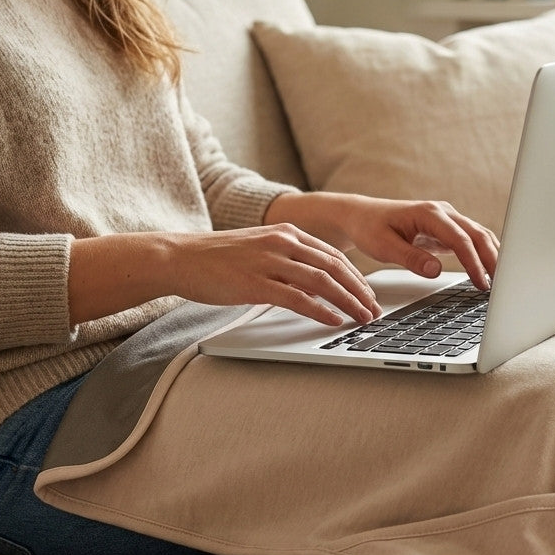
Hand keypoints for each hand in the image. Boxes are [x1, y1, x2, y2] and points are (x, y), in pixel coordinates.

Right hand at [169, 224, 382, 325]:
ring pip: (322, 282)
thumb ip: (288, 259)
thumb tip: (314, 281)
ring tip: (362, 318)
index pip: (333, 255)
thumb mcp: (260, 248)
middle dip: (359, 291)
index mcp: (286, 233)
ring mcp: (269, 262)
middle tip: (374, 310)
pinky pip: (297, 298)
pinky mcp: (256, 283)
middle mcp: (282, 243)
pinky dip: (320, 311)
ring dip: (347, 302)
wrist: (180, 257)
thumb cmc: (217, 258)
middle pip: (334, 267)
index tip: (369, 294)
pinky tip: (333, 320)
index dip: (356, 276)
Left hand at [265, 193, 499, 289]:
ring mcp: (447, 219)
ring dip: (493, 255)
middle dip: (493, 259)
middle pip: (478, 234)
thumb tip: (435, 271)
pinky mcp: (447, 229)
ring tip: (504, 281)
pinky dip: (485, 253)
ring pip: (479, 235)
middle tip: (503, 286)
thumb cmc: (370, 228)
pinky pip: (472, 240)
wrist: (362, 217)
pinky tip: (493, 271)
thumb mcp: (384, 246)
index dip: (473, 262)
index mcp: (429, 214)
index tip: (481, 283)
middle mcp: (442, 212)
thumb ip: (410, 258)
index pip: (460, 239)